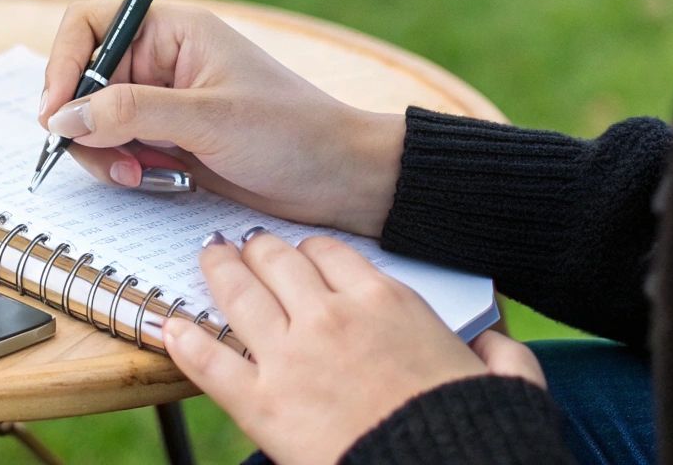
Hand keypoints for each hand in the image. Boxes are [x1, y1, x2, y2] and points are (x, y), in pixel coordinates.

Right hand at [37, 0, 404, 235]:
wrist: (339, 178)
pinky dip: (125, 169)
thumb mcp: (208, 119)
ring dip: (106, 154)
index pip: (91, 23)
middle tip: (107, 159)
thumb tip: (65, 116)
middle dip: (86, 123)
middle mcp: (162, 60)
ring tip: (142, 176)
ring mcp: (163, 102)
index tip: (58, 112)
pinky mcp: (169, 140)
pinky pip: (120, 150)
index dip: (64, 63)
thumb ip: (132, 113)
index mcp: (175, 30)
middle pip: (83, 80)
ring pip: (95, 121)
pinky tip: (159, 181)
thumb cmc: (292, 132)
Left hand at [163, 231, 545, 464]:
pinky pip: (210, 363)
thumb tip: (500, 344)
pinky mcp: (261, 404)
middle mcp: (331, 316)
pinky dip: (183, 341)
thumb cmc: (470, 431)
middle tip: (243, 241)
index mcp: (387, 302)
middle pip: (278, 262)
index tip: (300, 248)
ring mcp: (290, 357)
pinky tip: (166, 325)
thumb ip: (499, 352)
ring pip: (240, 295)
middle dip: (257, 248)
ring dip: (218, 271)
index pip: (333, 253)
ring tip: (208, 257)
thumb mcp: (505, 379)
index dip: (310, 247)